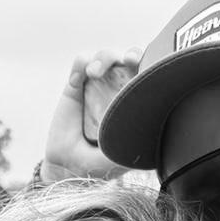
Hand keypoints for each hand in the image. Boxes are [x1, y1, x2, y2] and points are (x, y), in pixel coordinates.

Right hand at [40, 48, 141, 183]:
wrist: (65, 165)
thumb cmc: (98, 163)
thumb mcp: (119, 157)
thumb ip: (133, 146)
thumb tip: (154, 134)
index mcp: (135, 104)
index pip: (148, 78)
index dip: (152, 66)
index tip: (149, 70)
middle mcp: (119, 90)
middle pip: (131, 60)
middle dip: (133, 55)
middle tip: (128, 60)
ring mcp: (98, 84)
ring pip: (107, 56)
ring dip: (103, 59)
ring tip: (93, 74)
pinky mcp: (76, 83)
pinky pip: (81, 61)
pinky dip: (81, 65)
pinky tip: (78, 79)